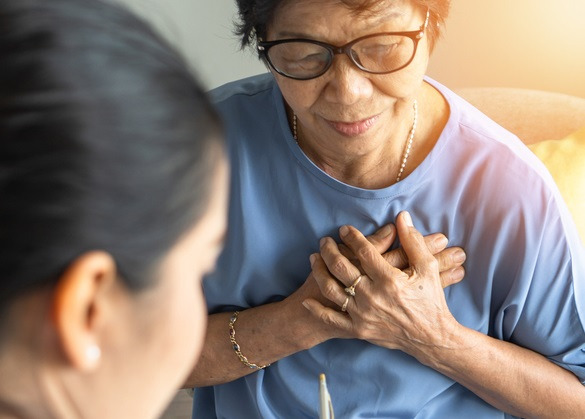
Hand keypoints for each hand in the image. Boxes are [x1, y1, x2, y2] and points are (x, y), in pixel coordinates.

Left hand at [304, 211, 461, 358]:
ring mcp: (363, 315)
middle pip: (341, 267)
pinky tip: (307, 298)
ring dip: (318, 271)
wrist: (430, 338)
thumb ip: (413, 241)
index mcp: (390, 280)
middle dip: (329, 250)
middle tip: (324, 240)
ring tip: (314, 258)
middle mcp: (373, 297)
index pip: (363, 251)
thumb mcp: (427, 268)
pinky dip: (317, 309)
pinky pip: (331, 319)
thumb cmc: (431, 300)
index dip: (351, 236)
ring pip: (331, 289)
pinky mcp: (358, 330)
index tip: (344, 229)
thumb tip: (402, 216)